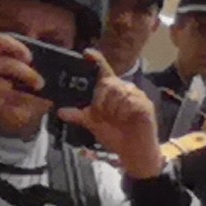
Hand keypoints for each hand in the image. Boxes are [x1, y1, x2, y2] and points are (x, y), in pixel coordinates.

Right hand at [0, 32, 41, 140]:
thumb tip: (32, 65)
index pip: (0, 40)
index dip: (18, 46)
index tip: (29, 57)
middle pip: (10, 65)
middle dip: (29, 74)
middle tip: (40, 82)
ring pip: (9, 86)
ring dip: (27, 94)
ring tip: (38, 97)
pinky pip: (5, 101)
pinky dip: (19, 105)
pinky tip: (27, 108)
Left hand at [75, 56, 165, 176]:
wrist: (134, 152)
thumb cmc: (116, 135)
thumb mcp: (93, 124)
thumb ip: (79, 116)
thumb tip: (60, 111)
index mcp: (111, 91)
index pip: (103, 72)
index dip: (96, 60)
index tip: (86, 53)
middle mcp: (124, 89)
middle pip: (108, 83)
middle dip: (101, 100)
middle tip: (101, 114)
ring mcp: (136, 96)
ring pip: (118, 91)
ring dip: (112, 108)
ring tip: (116, 119)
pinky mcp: (145, 104)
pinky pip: (130, 101)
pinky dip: (124, 112)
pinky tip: (126, 119)